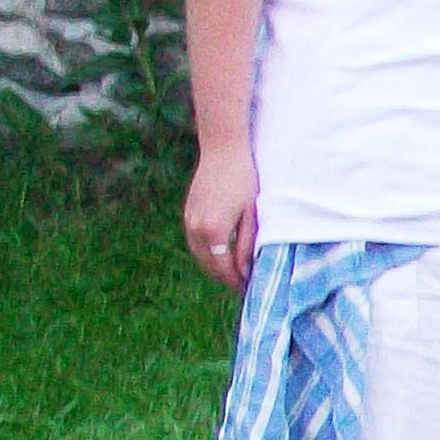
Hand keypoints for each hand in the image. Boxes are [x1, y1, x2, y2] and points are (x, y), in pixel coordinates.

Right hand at [183, 144, 256, 289]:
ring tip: (235, 274)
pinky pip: (195, 242)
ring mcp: (188, 219)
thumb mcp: (251, 215)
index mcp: (213, 230)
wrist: (222, 150)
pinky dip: (207, 253)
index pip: (223, 268)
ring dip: (215, 267)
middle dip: (225, 278)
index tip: (251, 289)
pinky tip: (222, 255)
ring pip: (199, 255)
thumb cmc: (243, 180)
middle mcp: (195, 227)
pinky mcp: (188, 212)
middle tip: (244, 286)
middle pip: (208, 265)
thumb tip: (245, 271)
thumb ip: (247, 245)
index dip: (237, 281)